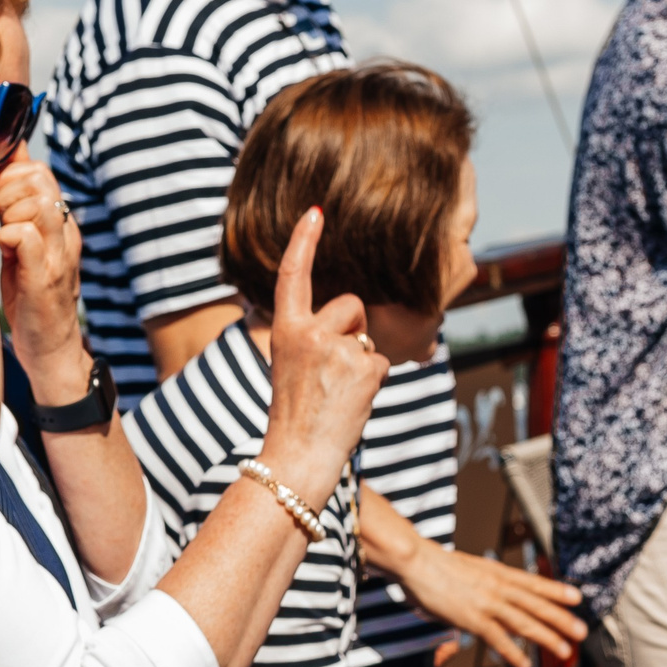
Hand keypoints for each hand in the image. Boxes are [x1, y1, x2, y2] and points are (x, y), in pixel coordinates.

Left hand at [0, 156, 88, 396]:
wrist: (50, 351)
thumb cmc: (29, 298)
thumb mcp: (21, 247)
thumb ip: (12, 214)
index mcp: (56, 222)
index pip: (36, 169)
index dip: (7, 174)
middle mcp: (63, 233)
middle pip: (39, 177)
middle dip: (5, 188)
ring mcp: (57, 255)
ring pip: (38, 202)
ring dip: (8, 210)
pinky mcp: (45, 280)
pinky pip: (27, 237)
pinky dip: (8, 235)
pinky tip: (1, 247)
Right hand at [255, 210, 387, 511]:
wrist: (298, 456)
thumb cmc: (297, 415)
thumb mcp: (292, 365)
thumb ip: (313, 336)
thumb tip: (353, 317)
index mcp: (284, 330)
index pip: (293, 276)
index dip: (304, 241)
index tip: (316, 210)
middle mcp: (307, 332)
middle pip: (351, 306)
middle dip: (354, 331)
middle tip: (332, 376)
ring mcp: (335, 348)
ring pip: (368, 337)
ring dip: (364, 361)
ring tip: (339, 393)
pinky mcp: (362, 366)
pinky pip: (382, 361)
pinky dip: (374, 382)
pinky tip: (353, 402)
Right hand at [393, 545, 586, 666]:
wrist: (415, 561)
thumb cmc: (434, 564)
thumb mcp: (467, 567)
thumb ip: (481, 579)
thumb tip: (487, 585)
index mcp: (497, 573)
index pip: (534, 583)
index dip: (557, 590)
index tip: (577, 597)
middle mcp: (498, 587)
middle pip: (537, 604)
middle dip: (562, 619)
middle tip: (582, 631)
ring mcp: (487, 602)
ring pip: (525, 622)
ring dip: (547, 637)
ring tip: (565, 650)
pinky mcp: (471, 618)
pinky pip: (497, 638)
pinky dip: (513, 653)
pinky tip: (524, 666)